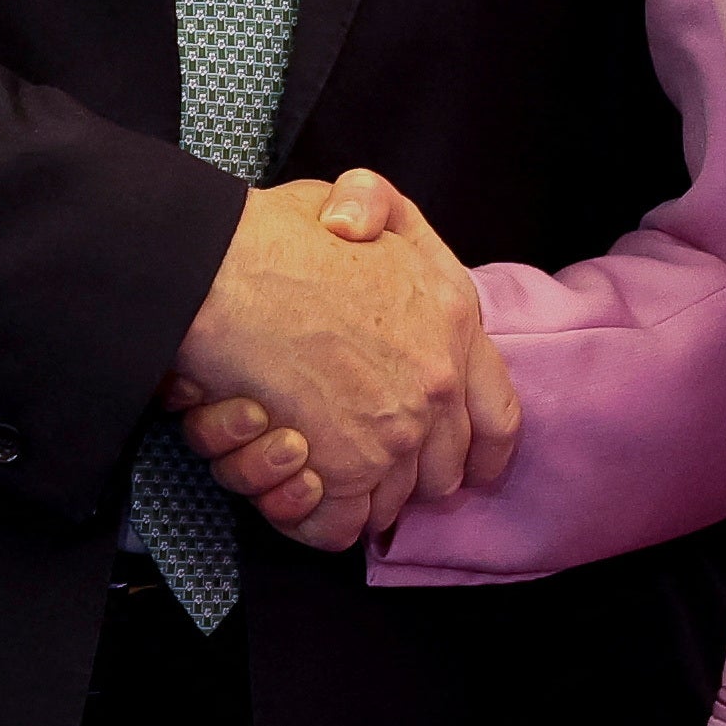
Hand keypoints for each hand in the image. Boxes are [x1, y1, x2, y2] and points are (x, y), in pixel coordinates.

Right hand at [162, 172, 513, 551]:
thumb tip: (359, 227)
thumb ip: (378, 210)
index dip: (482, 452)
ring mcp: (397, 434)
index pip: (499, 416)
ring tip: (302, 458)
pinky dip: (309, 517)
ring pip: (388, 501)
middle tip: (355, 460)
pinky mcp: (347, 470)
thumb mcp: (350, 198)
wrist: (227, 274)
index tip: (471, 471)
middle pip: (440, 470)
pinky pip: (338, 527)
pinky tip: (287, 483)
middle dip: (402, 476)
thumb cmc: (277, 237)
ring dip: (347, 492)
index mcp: (454, 319)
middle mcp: (439, 385)